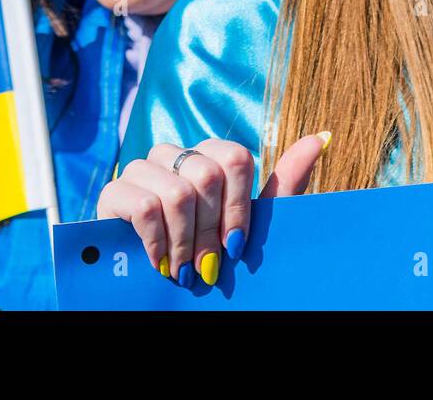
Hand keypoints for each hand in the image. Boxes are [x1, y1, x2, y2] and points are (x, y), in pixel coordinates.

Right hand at [95, 132, 330, 286]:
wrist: (160, 294)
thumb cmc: (212, 255)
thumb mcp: (254, 226)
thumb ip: (284, 185)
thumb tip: (320, 138)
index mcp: (208, 157)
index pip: (234, 157)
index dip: (238, 206)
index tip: (236, 245)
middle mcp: (174, 155)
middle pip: (206, 174)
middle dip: (211, 231)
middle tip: (208, 265)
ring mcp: (141, 171)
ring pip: (176, 191)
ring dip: (185, 242)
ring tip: (184, 269)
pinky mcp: (113, 194)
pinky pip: (144, 205)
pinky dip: (158, 243)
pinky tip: (160, 262)